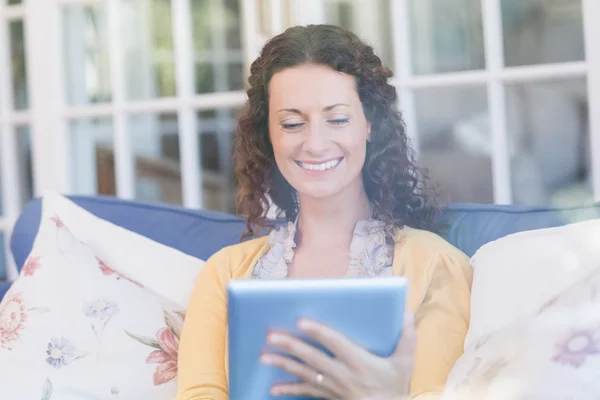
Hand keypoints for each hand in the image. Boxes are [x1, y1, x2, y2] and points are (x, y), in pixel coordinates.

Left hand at [260, 313, 415, 398]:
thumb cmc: (394, 386)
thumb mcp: (406, 364)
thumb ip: (407, 338)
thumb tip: (407, 313)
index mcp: (359, 361)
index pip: (334, 343)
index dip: (318, 331)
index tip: (301, 321)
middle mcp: (342, 373)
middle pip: (311, 357)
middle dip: (290, 346)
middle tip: (271, 335)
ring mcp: (332, 386)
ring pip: (303, 373)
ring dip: (282, 364)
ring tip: (264, 356)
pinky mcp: (327, 395)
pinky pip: (305, 391)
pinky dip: (288, 389)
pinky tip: (273, 388)